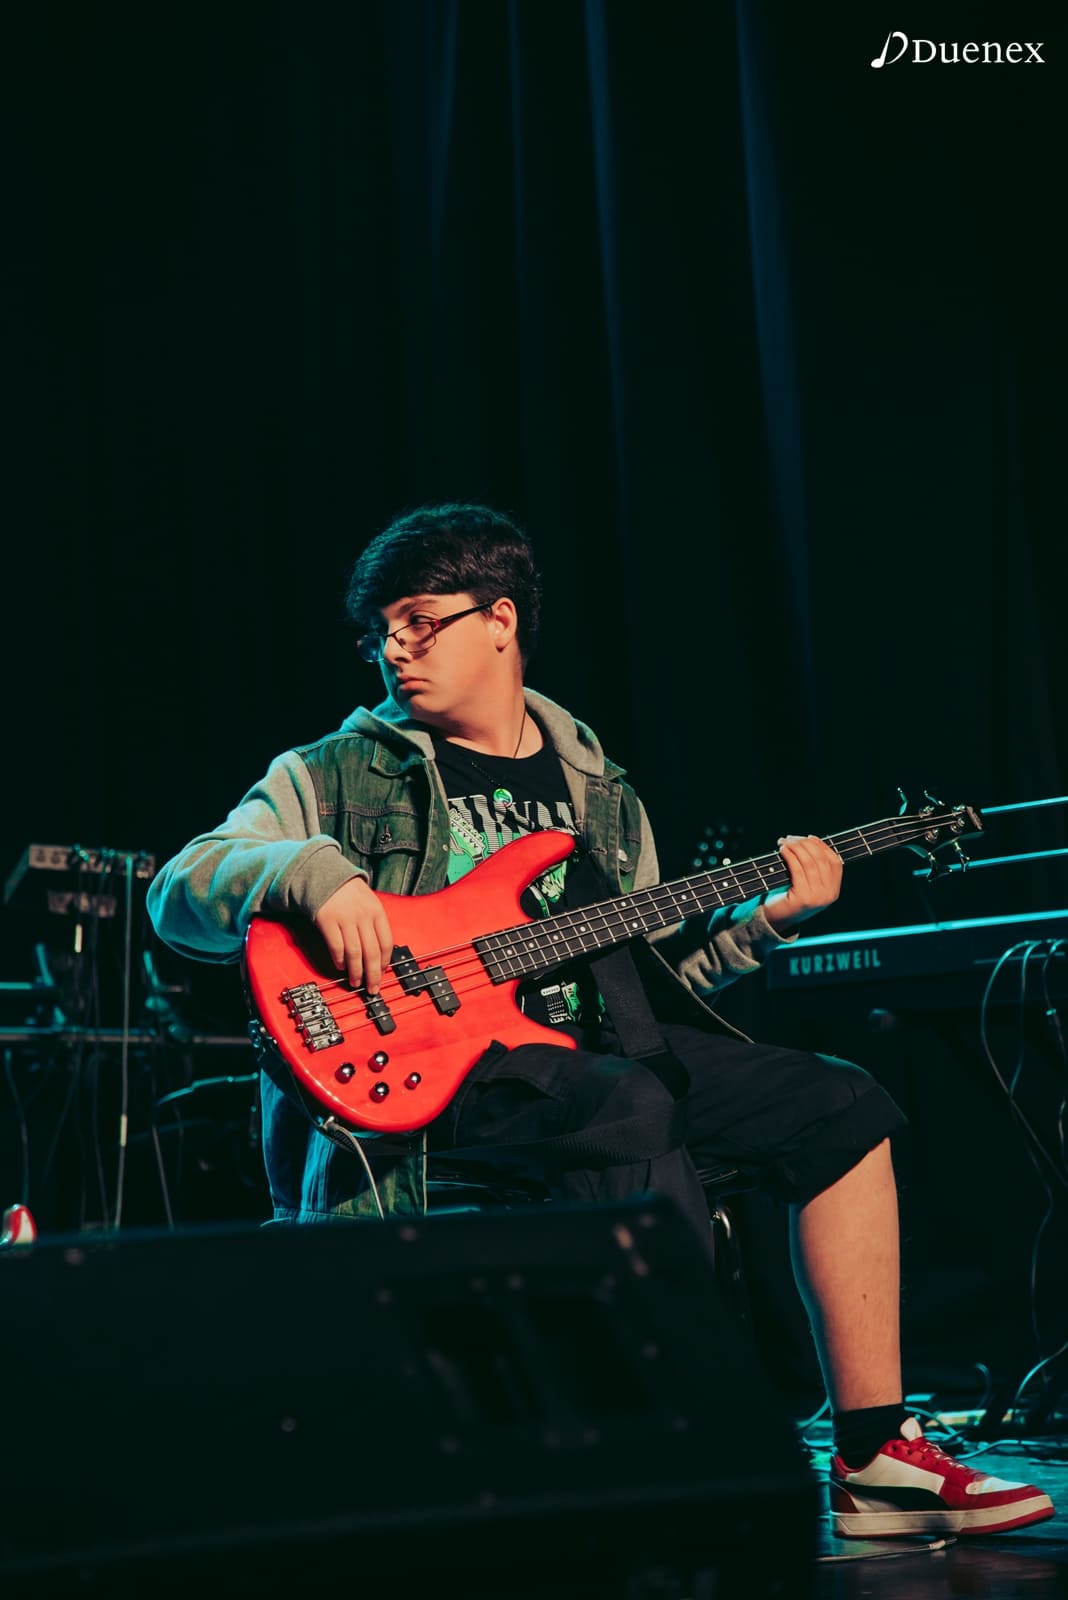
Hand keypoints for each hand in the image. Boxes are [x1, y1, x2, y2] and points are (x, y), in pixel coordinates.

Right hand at [313, 877, 393, 992]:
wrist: (324, 876)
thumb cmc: (348, 893)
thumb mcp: (369, 902)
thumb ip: (375, 924)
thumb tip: (381, 954)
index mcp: (377, 912)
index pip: (386, 943)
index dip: (385, 963)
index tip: (382, 974)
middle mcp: (363, 916)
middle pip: (371, 952)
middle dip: (373, 974)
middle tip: (372, 988)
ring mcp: (345, 919)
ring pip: (354, 953)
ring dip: (356, 971)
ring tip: (356, 982)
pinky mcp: (328, 921)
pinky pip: (336, 946)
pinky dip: (340, 960)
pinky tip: (341, 967)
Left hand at [763, 834, 842, 933]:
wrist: (776, 920)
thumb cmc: (789, 898)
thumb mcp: (808, 885)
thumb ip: (814, 870)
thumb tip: (809, 841)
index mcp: (833, 891)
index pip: (835, 862)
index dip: (823, 847)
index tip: (809, 838)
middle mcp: (828, 895)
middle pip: (821, 860)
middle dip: (805, 844)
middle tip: (791, 838)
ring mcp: (817, 897)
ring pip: (809, 862)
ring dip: (796, 847)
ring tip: (784, 842)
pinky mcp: (802, 898)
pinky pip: (797, 869)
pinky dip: (790, 856)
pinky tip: (783, 850)